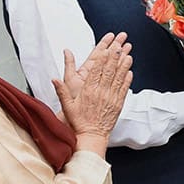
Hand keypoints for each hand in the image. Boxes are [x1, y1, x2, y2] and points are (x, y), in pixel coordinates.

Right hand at [53, 32, 132, 155]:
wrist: (92, 136)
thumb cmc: (79, 122)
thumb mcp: (66, 106)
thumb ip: (61, 91)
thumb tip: (54, 79)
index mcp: (88, 91)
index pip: (95, 71)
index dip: (101, 59)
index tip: (105, 49)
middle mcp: (100, 93)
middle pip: (108, 72)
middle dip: (114, 58)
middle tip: (118, 47)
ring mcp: (111, 98)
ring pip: (118, 78)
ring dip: (123, 66)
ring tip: (127, 55)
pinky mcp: (118, 104)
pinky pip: (124, 89)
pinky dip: (127, 80)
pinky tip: (130, 71)